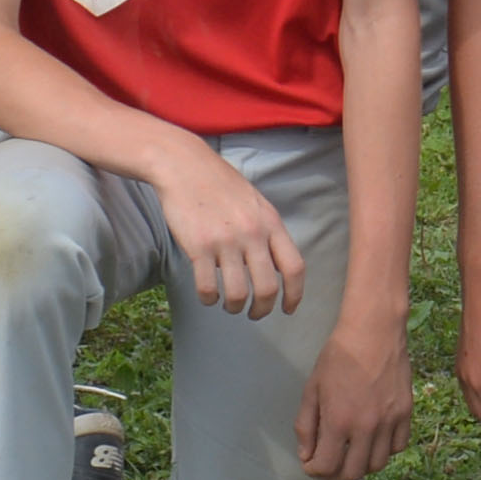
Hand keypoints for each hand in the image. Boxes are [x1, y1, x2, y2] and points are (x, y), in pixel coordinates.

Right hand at [162, 144, 309, 316]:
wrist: (185, 166)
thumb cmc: (220, 184)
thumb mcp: (256, 203)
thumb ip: (268, 231)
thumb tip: (277, 265)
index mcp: (271, 223)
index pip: (294, 267)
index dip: (295, 294)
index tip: (289, 309)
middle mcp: (252, 234)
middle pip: (267, 288)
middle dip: (262, 309)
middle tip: (254, 313)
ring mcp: (225, 241)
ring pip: (237, 293)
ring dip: (234, 306)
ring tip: (229, 305)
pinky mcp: (198, 247)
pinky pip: (207, 287)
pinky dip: (209, 298)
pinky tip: (208, 295)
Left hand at [297, 326, 412, 479]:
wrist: (374, 331)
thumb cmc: (338, 356)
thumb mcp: (312, 389)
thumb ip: (306, 426)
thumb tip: (307, 454)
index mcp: (339, 421)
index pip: (325, 466)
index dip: (314, 471)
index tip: (310, 464)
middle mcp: (366, 427)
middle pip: (352, 473)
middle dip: (335, 477)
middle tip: (328, 469)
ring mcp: (390, 421)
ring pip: (377, 465)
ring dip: (360, 466)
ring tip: (351, 457)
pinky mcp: (406, 413)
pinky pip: (398, 446)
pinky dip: (384, 451)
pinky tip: (373, 442)